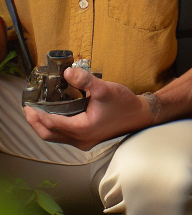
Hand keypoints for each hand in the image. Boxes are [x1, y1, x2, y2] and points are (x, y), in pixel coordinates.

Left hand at [23, 67, 153, 150]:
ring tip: (38, 114)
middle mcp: (80, 139)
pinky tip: (56, 118)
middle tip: (28, 111)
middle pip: (49, 135)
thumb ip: (85, 80)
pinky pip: (65, 137)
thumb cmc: (124, 104)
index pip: (51, 123)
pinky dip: (56, 128)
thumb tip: (68, 72)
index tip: (29, 106)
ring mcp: (84, 141)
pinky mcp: (88, 139)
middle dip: (36, 123)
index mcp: (82, 129)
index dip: (37, 115)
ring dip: (44, 127)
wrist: (140, 115)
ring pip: (56, 137)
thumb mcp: (104, 89)